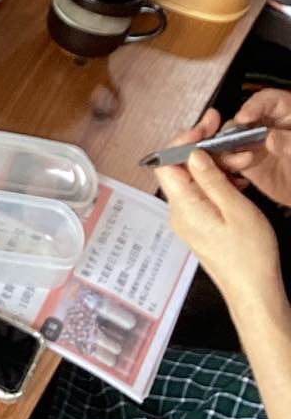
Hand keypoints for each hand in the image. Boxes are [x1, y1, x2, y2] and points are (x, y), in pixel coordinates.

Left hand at [155, 131, 286, 313]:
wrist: (253, 290)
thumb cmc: (249, 256)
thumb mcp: (236, 209)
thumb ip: (212, 180)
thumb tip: (194, 154)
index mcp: (184, 207)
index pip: (167, 163)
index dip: (183, 140)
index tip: (205, 128)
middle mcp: (179, 212)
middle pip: (180, 169)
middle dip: (204, 151)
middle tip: (228, 139)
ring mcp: (188, 219)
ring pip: (194, 180)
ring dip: (215, 166)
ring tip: (241, 163)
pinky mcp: (199, 225)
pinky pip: (202, 195)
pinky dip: (217, 183)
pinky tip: (237, 182)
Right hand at [219, 90, 290, 207]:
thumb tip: (270, 138)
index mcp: (284, 111)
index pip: (266, 100)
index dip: (254, 106)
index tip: (245, 118)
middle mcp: (264, 124)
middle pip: (241, 119)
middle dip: (233, 128)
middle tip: (230, 139)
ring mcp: (253, 143)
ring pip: (229, 139)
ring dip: (227, 147)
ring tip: (242, 160)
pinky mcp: (245, 162)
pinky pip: (229, 159)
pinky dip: (227, 162)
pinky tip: (239, 167)